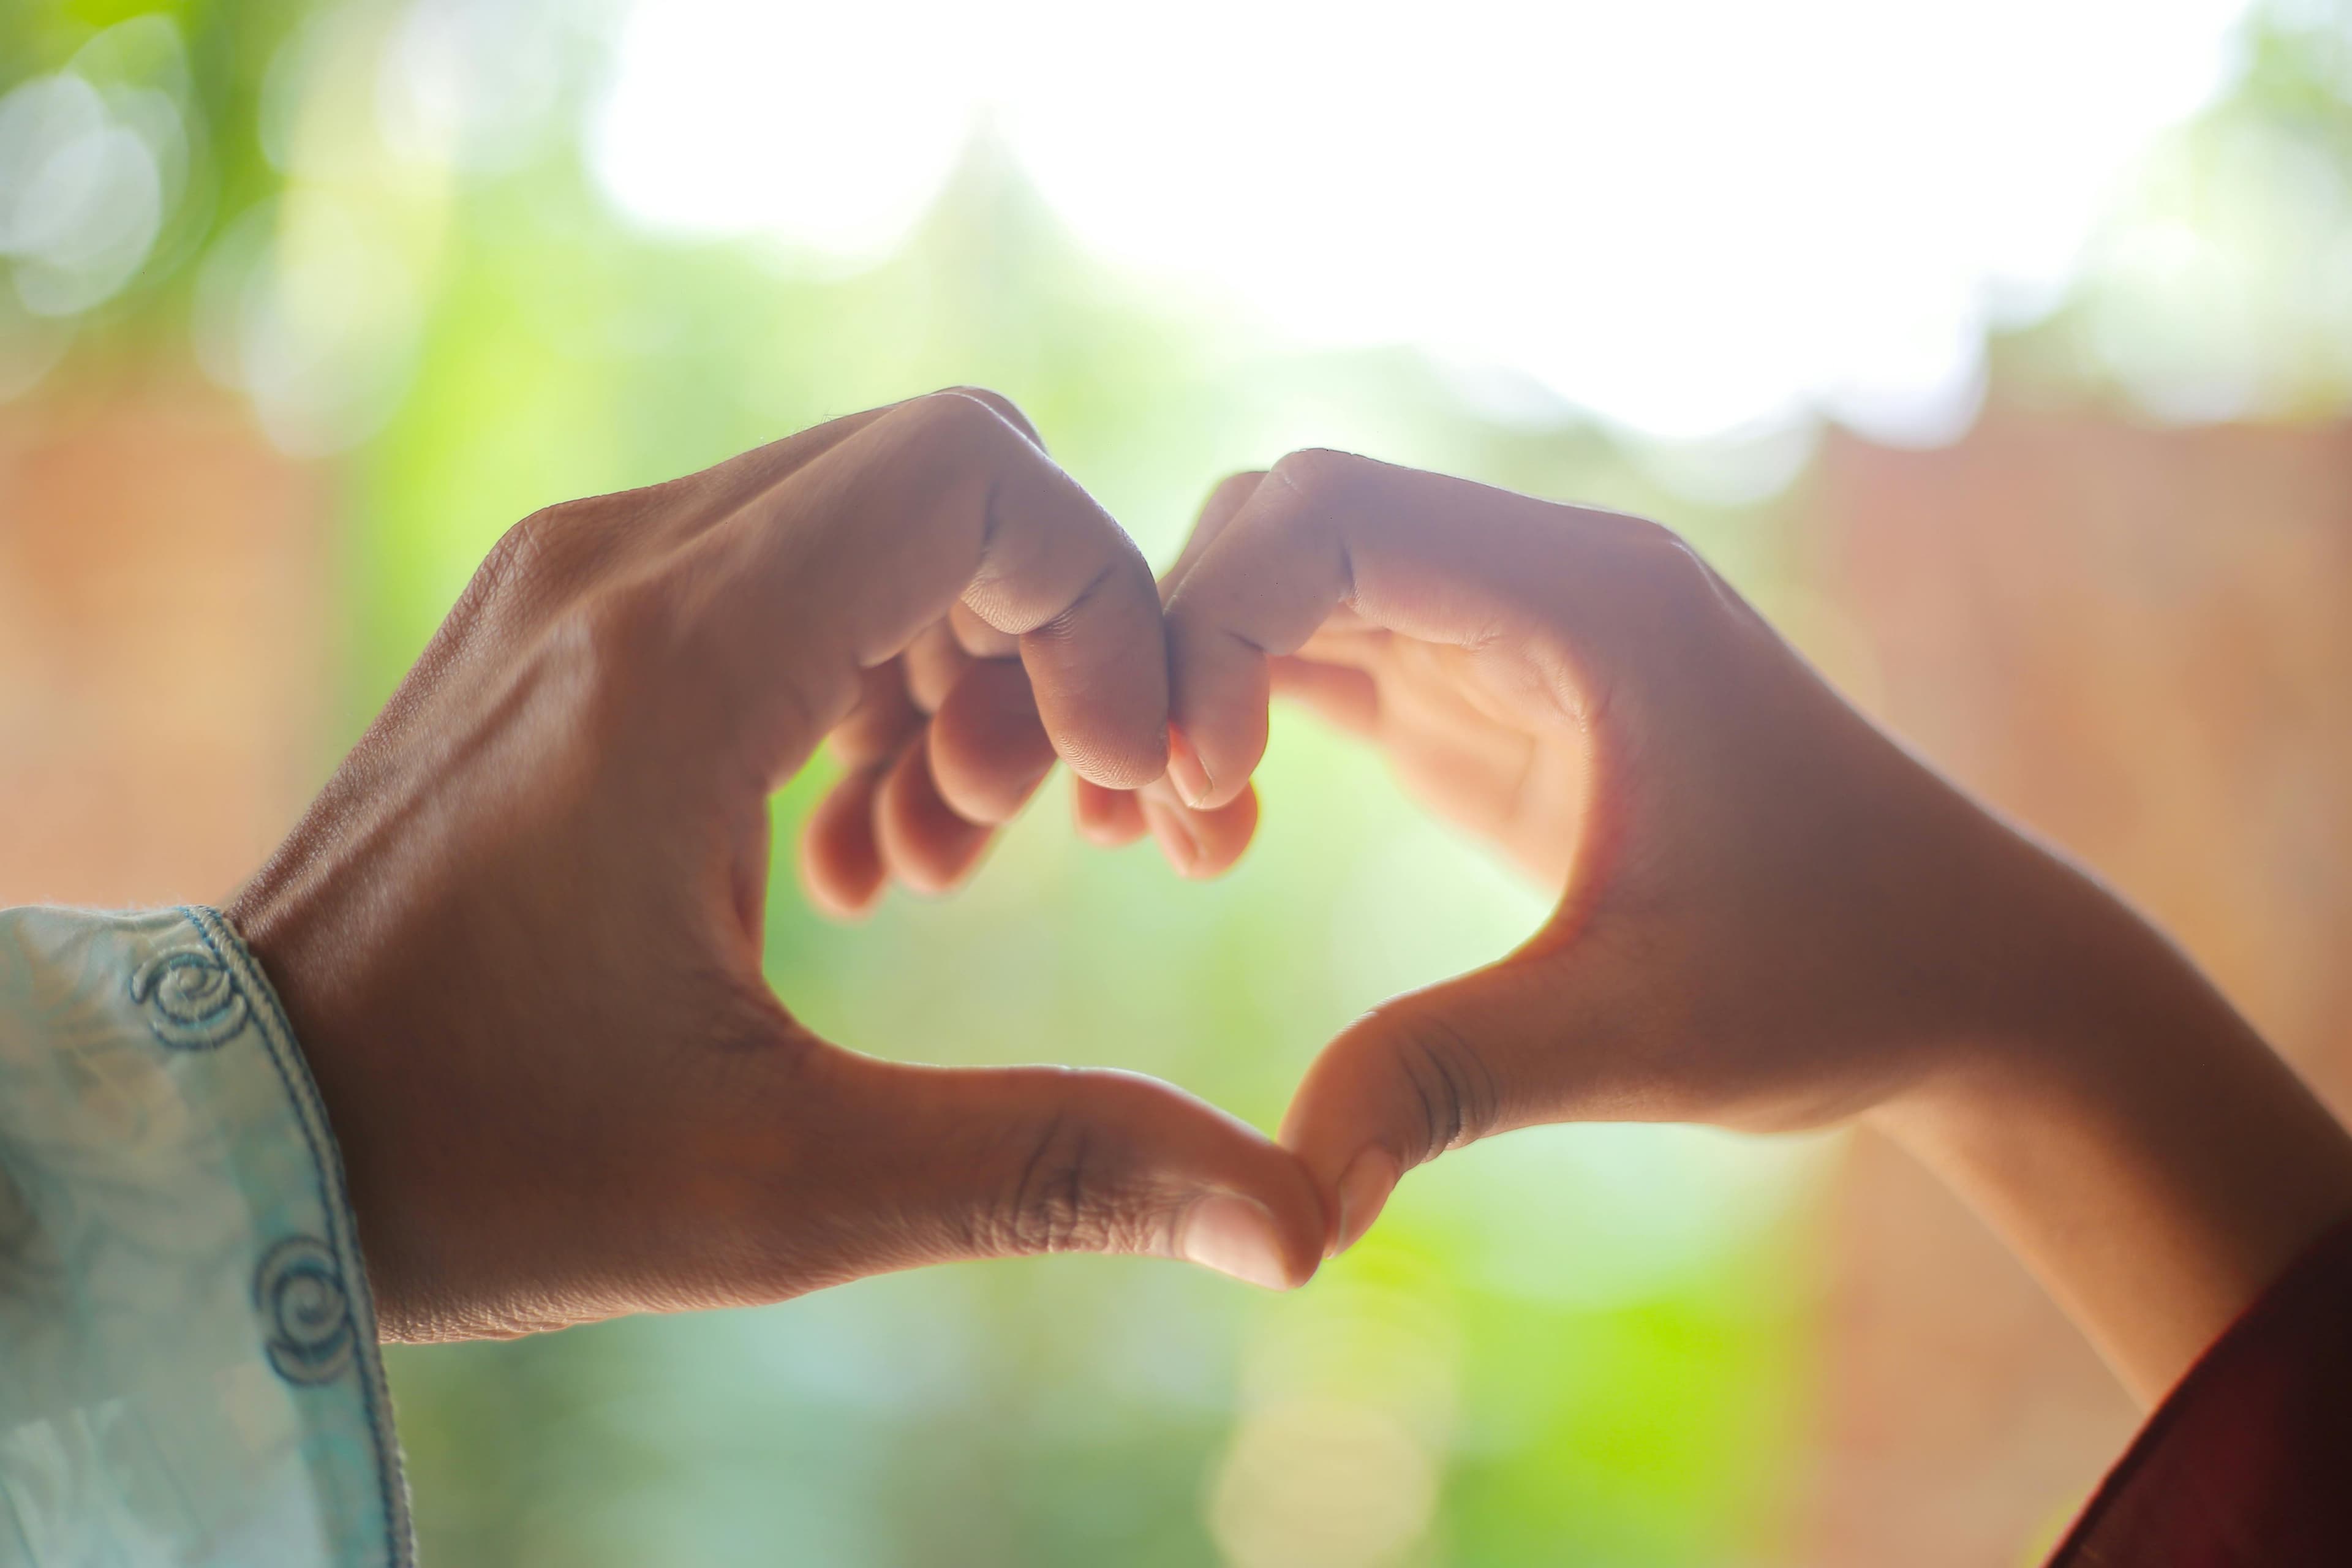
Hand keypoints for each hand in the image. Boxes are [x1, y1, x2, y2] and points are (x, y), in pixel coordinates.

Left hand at [228, 391, 1323, 1341]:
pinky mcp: (567, 609)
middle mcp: (617, 565)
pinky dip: (873, 662)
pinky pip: (783, 561)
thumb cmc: (489, 1166)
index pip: (967, 472)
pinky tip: (857, 835)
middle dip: (1052, 636)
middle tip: (1052, 826)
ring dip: (964, 658)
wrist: (242, 1135)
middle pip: (939, 474)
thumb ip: (1053, 1168)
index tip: (1117, 775)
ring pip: (866, 513)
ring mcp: (578, 571)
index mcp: (671, 663)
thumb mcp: (788, 1189)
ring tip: (942, 857)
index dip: (1099, 600)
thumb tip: (1293, 1226)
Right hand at [1156, 450, 2351, 1399]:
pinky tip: (1220, 834)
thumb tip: (1285, 1203)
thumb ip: (1453, 1082)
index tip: (1194, 783)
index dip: (1221, 619)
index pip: (1336, 512)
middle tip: (1146, 821)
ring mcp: (1510, 631)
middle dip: (1183, 646)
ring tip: (1169, 844)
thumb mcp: (1641, 1035)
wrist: (1958, 974)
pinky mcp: (1489, 695)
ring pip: (1291, 577)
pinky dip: (1243, 715)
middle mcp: (1542, 580)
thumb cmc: (1840, 978)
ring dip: (1200, 683)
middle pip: (1289, 520)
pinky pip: (1322, 650)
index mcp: (1593, 599)